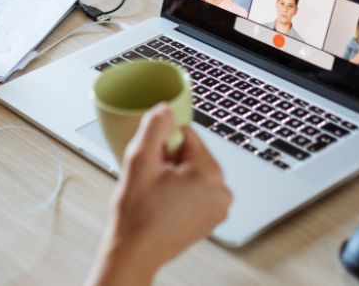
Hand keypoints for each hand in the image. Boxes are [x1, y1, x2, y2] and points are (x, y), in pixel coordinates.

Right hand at [88, 105, 231, 285]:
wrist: (136, 251)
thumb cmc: (137, 214)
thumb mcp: (139, 160)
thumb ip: (154, 127)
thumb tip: (166, 108)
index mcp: (209, 173)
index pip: (188, 135)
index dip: (164, 143)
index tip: (153, 160)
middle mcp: (222, 190)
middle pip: (193, 154)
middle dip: (171, 159)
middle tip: (152, 179)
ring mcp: (219, 207)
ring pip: (195, 171)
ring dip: (176, 175)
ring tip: (158, 193)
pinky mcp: (213, 218)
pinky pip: (198, 190)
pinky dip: (182, 190)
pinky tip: (165, 203)